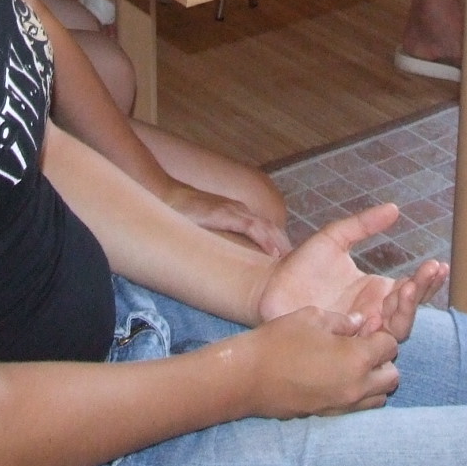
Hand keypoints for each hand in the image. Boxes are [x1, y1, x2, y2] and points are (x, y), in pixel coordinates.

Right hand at [164, 182, 289, 256]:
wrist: (167, 196)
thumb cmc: (186, 215)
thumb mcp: (209, 227)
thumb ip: (221, 237)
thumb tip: (230, 258)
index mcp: (239, 214)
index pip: (266, 229)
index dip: (279, 244)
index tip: (289, 263)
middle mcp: (241, 210)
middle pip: (272, 229)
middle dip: (285, 247)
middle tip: (298, 269)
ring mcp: (234, 210)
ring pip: (266, 228)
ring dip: (281, 245)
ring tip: (291, 264)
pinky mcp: (224, 213)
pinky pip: (251, 227)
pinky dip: (264, 240)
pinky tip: (272, 253)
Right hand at [239, 306, 400, 417]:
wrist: (248, 378)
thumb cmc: (279, 341)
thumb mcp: (313, 318)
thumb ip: (343, 321)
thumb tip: (361, 322)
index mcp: (356, 358)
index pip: (390, 345)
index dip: (380, 334)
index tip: (365, 329)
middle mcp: (357, 386)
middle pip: (392, 375)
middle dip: (383, 360)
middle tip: (361, 347)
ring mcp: (345, 405)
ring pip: (379, 397)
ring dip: (374, 380)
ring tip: (351, 365)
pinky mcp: (331, 416)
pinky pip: (360, 408)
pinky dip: (359, 395)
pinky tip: (338, 380)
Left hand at [255, 202, 446, 338]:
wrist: (268, 287)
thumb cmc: (300, 265)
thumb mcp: (334, 238)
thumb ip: (363, 224)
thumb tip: (395, 208)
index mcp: (375, 290)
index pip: (411, 288)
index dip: (427, 280)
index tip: (437, 264)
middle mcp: (372, 313)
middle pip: (408, 311)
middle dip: (420, 293)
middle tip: (425, 275)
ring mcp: (357, 330)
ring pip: (393, 330)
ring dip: (404, 311)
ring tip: (406, 288)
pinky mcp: (340, 343)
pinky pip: (365, 343)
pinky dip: (375, 330)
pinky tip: (377, 314)